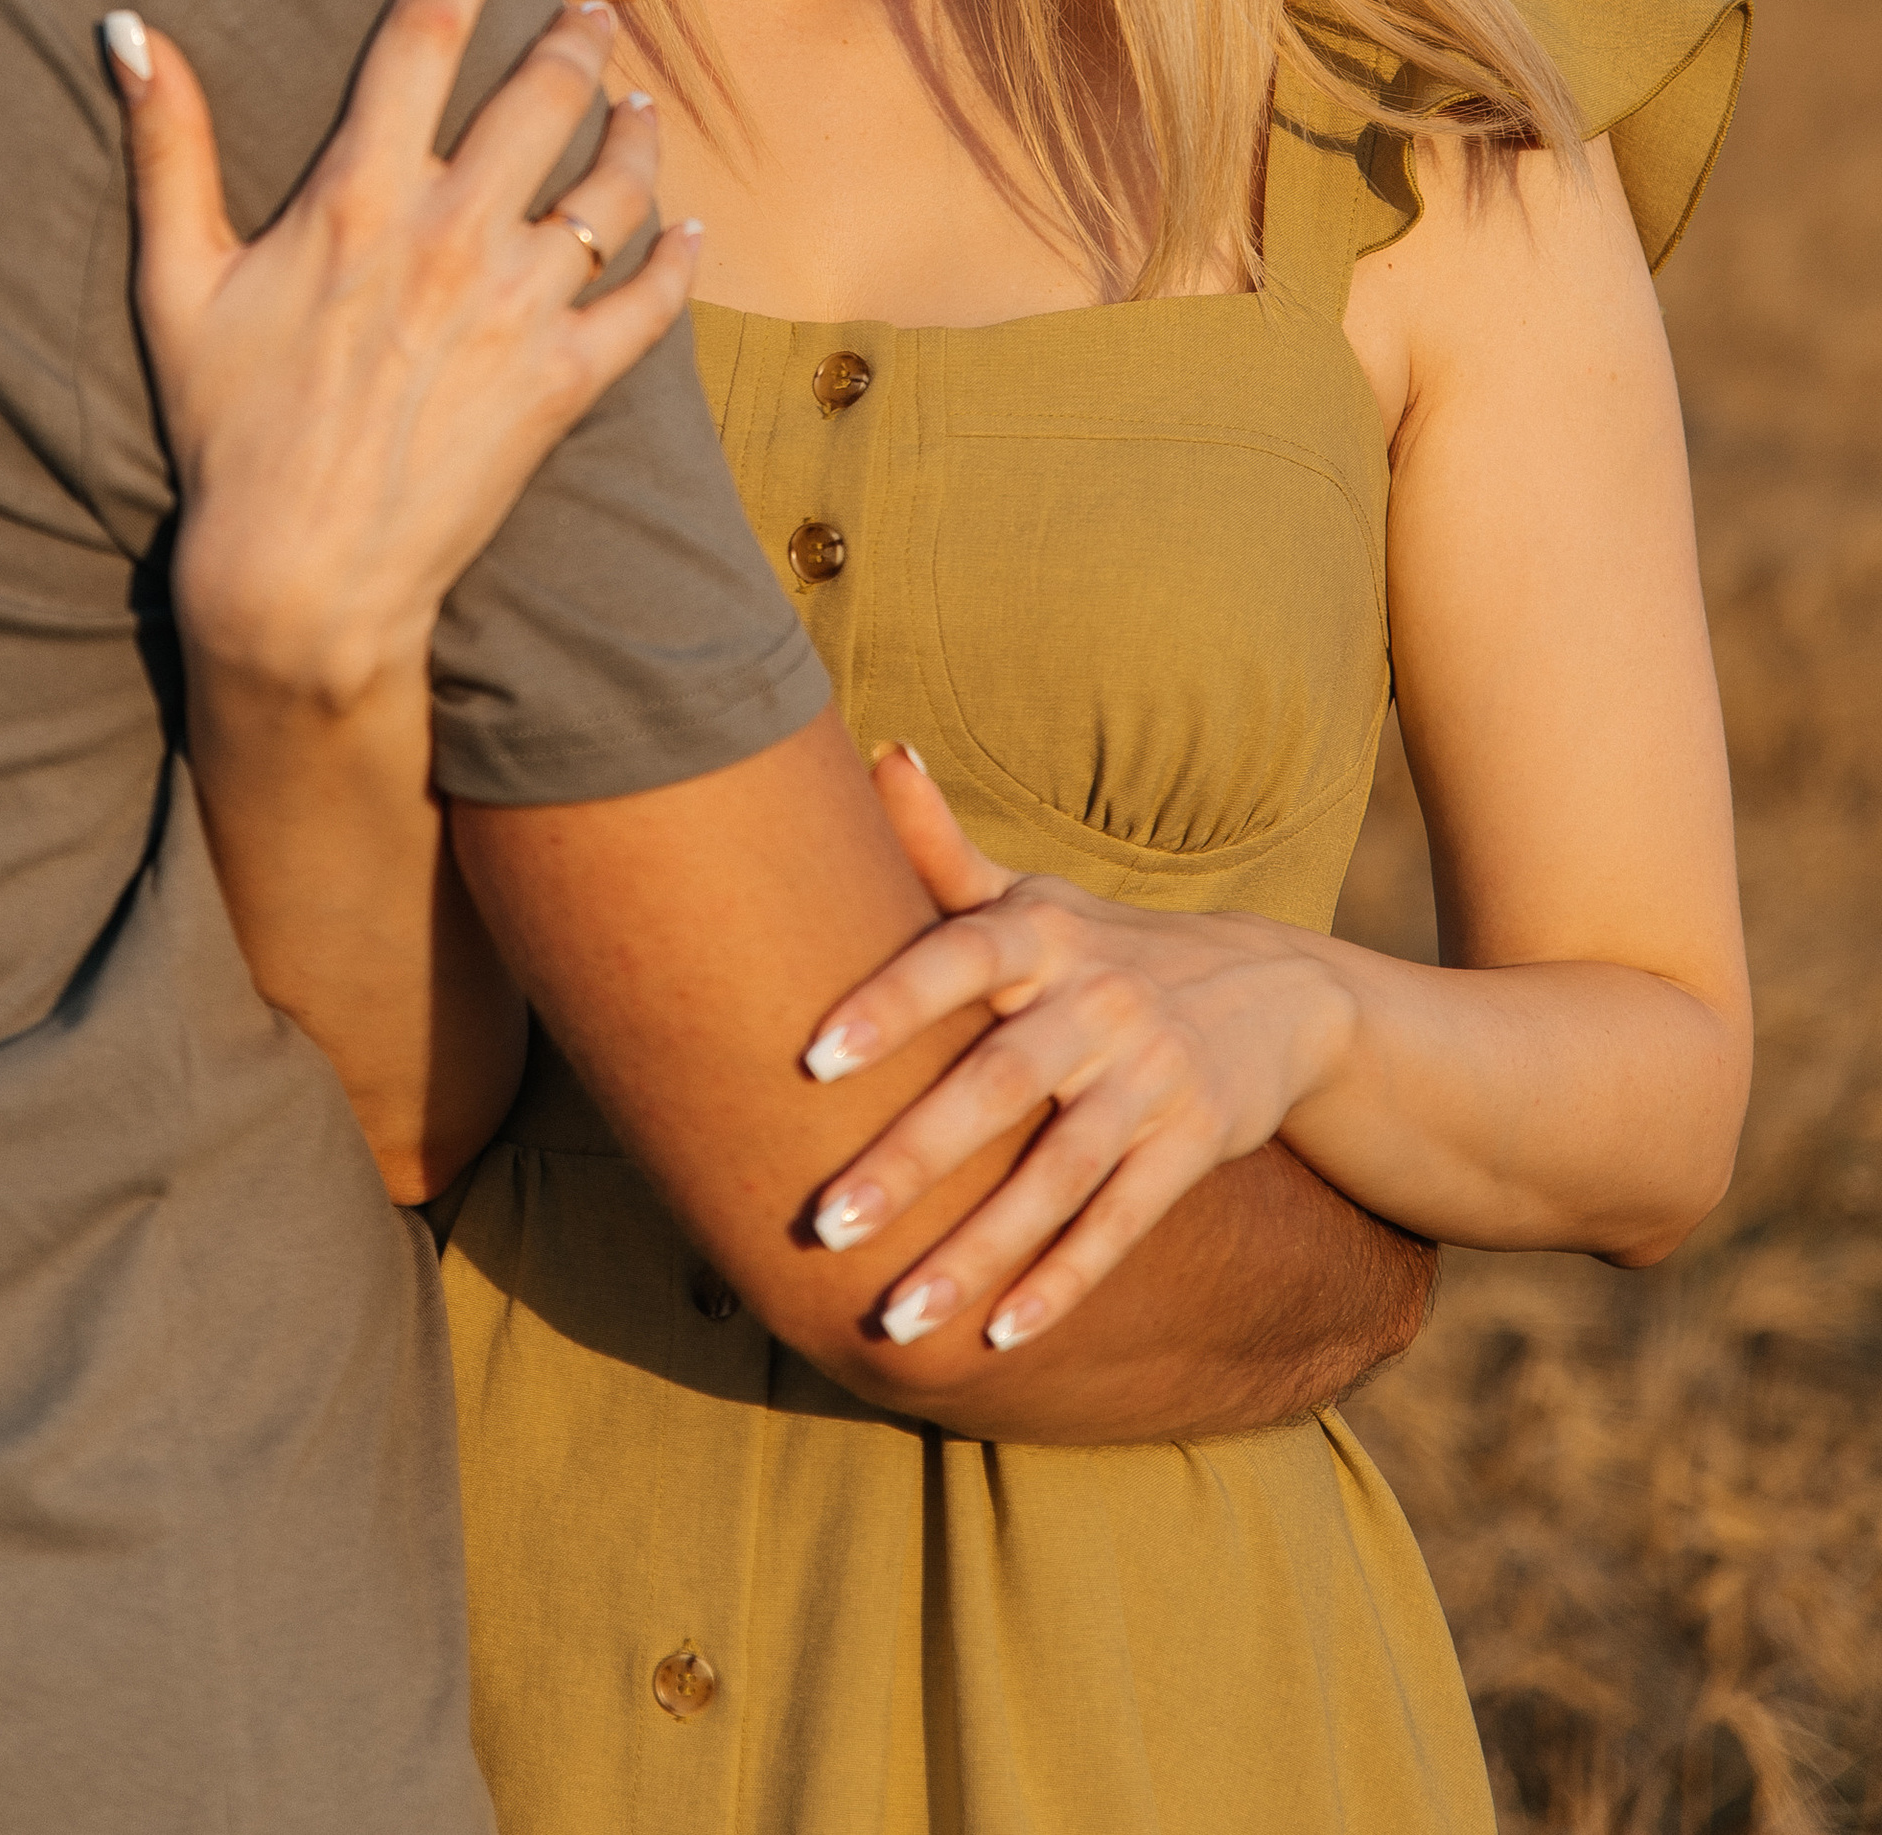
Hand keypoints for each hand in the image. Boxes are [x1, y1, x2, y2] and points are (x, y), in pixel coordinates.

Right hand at [103, 0, 699, 710]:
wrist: (298, 577)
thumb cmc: (226, 430)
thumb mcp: (177, 281)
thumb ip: (167, 145)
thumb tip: (128, 27)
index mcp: (357, 195)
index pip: (423, 32)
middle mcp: (448, 234)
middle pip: (542, 93)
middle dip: (577, 35)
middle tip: (595, 13)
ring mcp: (515, 308)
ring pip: (613, 184)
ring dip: (637, 130)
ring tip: (640, 103)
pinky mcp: (562, 382)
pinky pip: (650, 300)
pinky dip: (680, 258)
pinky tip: (690, 230)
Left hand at [800, 747, 1357, 1352]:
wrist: (1280, 989)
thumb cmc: (1105, 947)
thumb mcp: (1035, 897)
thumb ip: (942, 850)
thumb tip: (875, 751)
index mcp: (1040, 935)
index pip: (954, 958)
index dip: (887, 1004)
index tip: (810, 1059)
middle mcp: (1094, 1001)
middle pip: (994, 1087)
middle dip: (909, 1160)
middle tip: (823, 1228)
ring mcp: (1148, 1078)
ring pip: (1053, 1177)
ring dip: (975, 1253)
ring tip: (894, 1321)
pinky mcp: (1192, 1145)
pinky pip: (1120, 1224)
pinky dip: (1063, 1282)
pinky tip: (999, 1340)